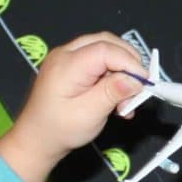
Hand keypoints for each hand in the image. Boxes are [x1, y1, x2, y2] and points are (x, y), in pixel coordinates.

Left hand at [0, 33, 144, 181]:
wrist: (37, 138)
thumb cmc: (59, 129)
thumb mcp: (90, 114)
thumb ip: (112, 93)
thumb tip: (136, 80)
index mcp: (66, 65)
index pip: (106, 49)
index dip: (130, 63)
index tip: (145, 82)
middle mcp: (65, 54)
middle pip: (106, 42)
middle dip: (128, 62)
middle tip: (139, 86)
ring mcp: (67, 57)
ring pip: (105, 48)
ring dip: (121, 68)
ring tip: (127, 96)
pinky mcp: (71, 64)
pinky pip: (98, 58)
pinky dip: (112, 72)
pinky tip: (117, 94)